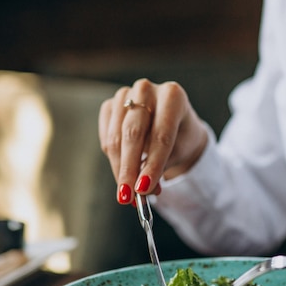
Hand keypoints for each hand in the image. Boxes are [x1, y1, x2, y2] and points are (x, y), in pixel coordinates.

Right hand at [98, 79, 208, 204]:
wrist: (173, 123)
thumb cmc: (179, 137)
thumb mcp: (178, 152)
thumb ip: (161, 167)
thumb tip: (143, 191)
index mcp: (173, 95)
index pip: (161, 135)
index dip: (152, 164)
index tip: (144, 189)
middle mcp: (147, 89)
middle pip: (133, 133)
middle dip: (130, 169)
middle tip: (127, 196)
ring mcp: (126, 94)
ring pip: (115, 138)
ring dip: (119, 169)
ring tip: (126, 194)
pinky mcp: (110, 105)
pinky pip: (106, 137)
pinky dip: (112, 159)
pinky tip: (122, 172)